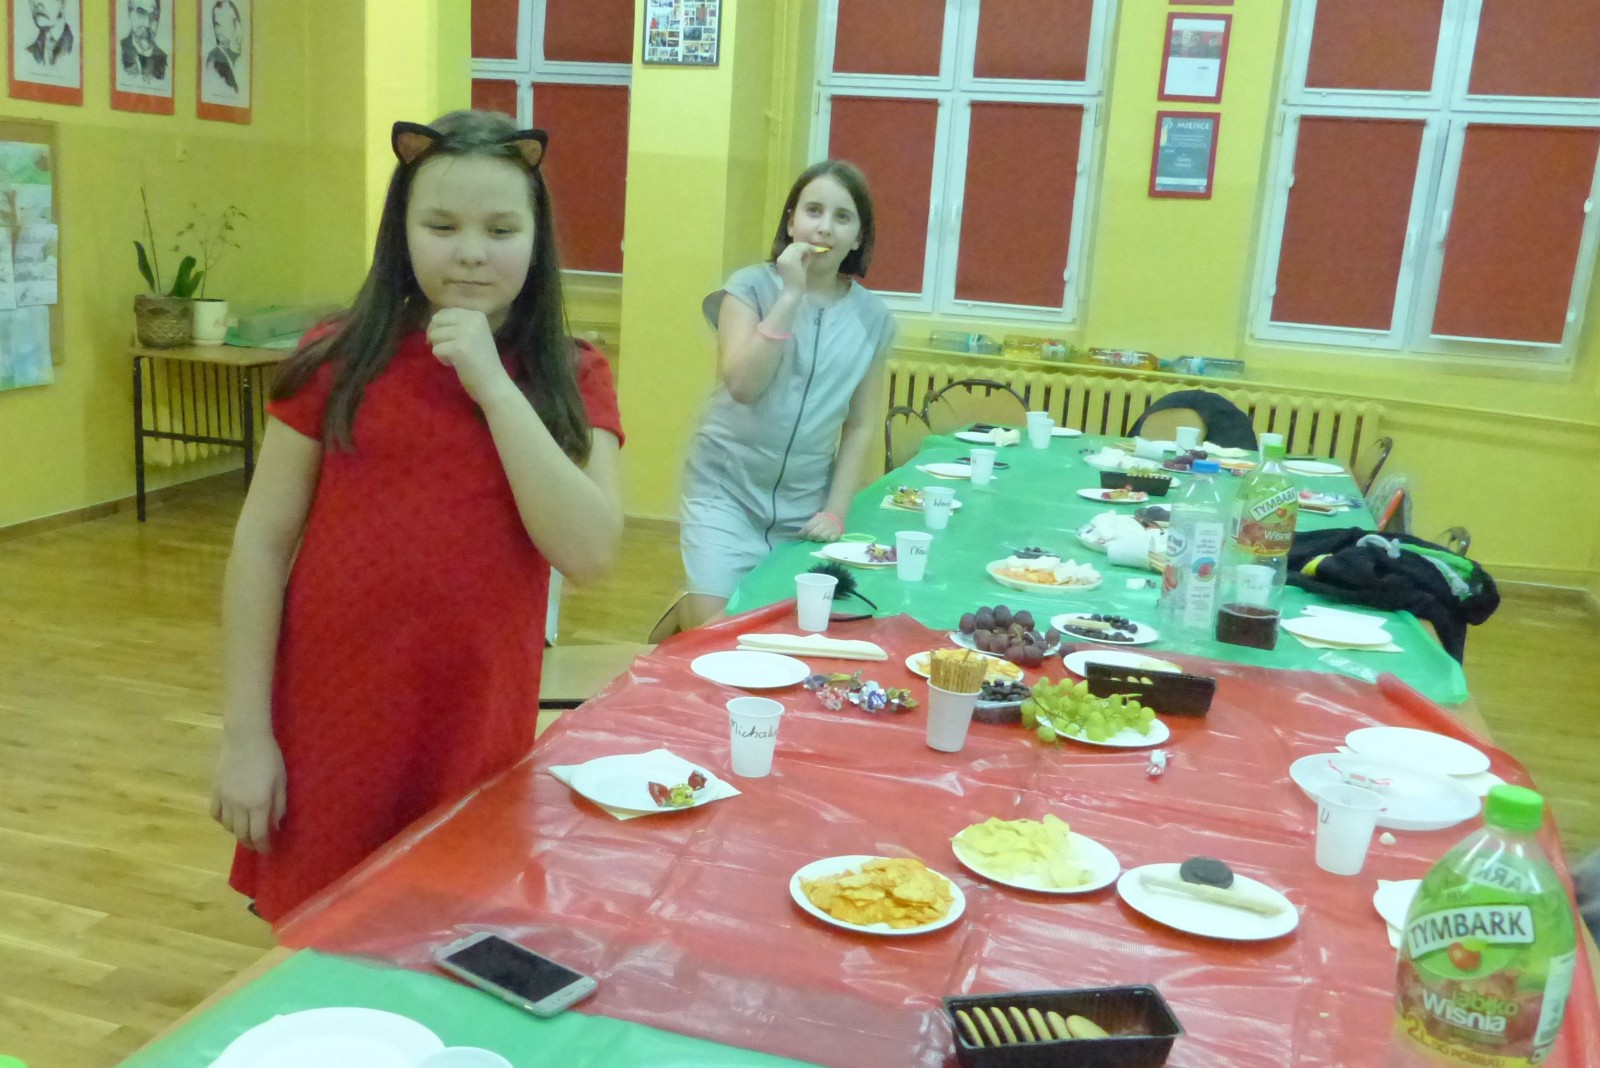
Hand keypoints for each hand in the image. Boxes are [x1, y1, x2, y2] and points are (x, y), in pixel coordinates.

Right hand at [211, 731, 286, 852]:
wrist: (246, 738)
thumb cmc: (270, 758)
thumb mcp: (281, 782)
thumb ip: (279, 806)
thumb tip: (275, 827)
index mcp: (259, 804)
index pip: (259, 835)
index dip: (264, 846)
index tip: (268, 851)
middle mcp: (239, 806)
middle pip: (242, 834)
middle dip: (251, 843)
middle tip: (258, 844)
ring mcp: (224, 799)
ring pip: (228, 826)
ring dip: (238, 833)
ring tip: (246, 831)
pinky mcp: (214, 791)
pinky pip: (215, 814)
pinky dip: (223, 821)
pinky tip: (230, 819)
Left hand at [427, 308, 510, 403]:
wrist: (493, 383)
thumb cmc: (481, 361)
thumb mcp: (474, 334)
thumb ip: (457, 324)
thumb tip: (432, 322)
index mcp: (476, 315)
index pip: (445, 312)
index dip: (438, 326)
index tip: (444, 340)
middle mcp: (472, 319)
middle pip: (437, 321)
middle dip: (435, 335)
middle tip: (445, 349)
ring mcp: (466, 333)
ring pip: (434, 335)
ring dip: (439, 348)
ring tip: (454, 358)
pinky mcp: (459, 348)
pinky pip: (436, 349)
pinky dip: (441, 359)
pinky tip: (454, 364)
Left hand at [774, 241, 811, 291]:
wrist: (791, 291)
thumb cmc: (800, 282)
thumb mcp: (804, 268)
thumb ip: (806, 258)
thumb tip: (810, 251)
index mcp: (791, 259)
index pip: (800, 247)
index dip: (808, 247)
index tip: (815, 249)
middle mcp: (784, 257)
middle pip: (794, 246)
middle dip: (803, 246)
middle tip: (811, 248)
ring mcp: (780, 258)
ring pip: (790, 248)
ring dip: (798, 248)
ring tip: (806, 251)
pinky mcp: (779, 261)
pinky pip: (787, 252)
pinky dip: (793, 251)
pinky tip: (799, 254)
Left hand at [798, 511, 842, 541]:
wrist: (835, 517)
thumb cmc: (821, 520)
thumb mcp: (814, 520)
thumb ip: (807, 527)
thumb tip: (797, 536)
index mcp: (818, 519)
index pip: (808, 527)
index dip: (803, 533)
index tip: (799, 536)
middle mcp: (825, 523)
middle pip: (814, 533)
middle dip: (809, 537)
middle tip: (807, 539)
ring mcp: (832, 529)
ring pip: (822, 537)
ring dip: (816, 540)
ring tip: (815, 540)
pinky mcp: (837, 534)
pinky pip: (830, 540)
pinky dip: (826, 541)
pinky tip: (823, 541)